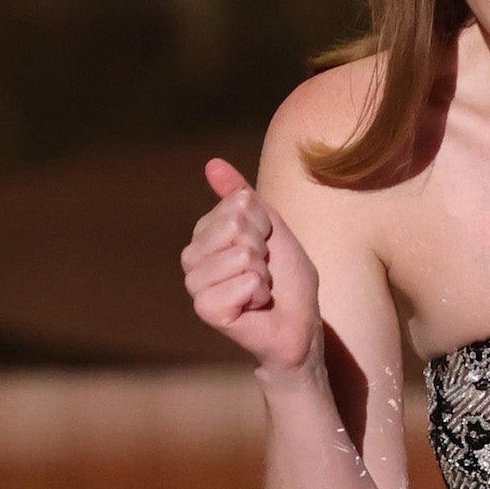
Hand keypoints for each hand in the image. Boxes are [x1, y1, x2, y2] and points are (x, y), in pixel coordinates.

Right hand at [181, 157, 321, 376]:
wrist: (298, 325)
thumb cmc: (285, 279)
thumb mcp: (272, 228)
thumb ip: (242, 196)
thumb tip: (212, 163)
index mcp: (205, 234)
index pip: (236, 204)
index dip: (263, 224)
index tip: (266, 247)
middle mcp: (192, 257)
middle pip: (234, 226)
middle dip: (262, 248)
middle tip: (264, 270)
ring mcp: (196, 284)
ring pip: (241, 255)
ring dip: (263, 274)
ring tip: (259, 289)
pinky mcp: (206, 309)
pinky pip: (244, 282)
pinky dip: (260, 294)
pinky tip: (254, 306)